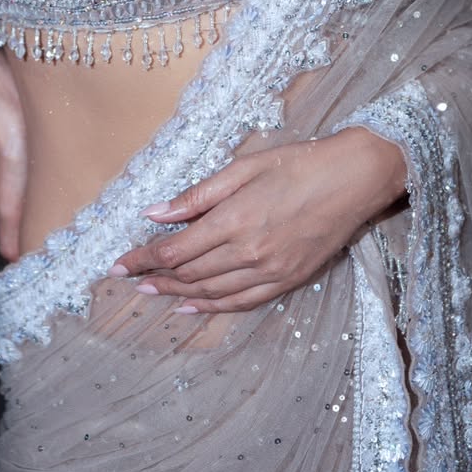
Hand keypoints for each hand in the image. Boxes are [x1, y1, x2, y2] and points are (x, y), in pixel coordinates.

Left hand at [106, 127, 406, 312]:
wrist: (353, 180)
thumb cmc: (298, 164)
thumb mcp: (244, 167)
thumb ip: (198, 195)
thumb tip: (155, 212)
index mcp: (233, 220)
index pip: (174, 250)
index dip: (142, 258)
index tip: (118, 263)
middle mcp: (248, 252)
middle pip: (189, 273)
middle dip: (154, 277)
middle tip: (129, 278)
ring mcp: (269, 271)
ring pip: (211, 292)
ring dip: (178, 295)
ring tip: (152, 293)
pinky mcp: (287, 280)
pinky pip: (242, 302)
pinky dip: (213, 308)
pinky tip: (192, 308)